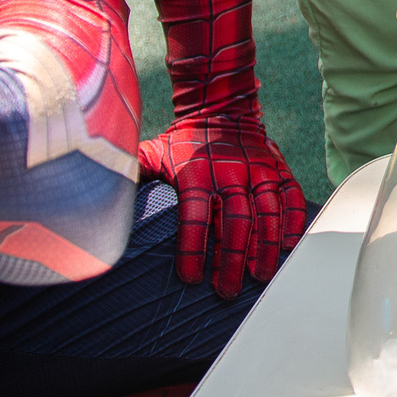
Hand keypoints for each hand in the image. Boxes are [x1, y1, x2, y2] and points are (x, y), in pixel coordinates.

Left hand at [135, 113, 302, 296]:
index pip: (195, 217)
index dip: (194, 250)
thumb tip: (103, 194)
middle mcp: (230, 173)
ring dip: (265, 248)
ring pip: (267, 214)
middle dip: (232, 261)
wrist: (221, 108)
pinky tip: (289, 246)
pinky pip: (291, 197)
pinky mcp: (278, 169)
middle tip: (228, 289)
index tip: (191, 278)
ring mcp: (258, 171)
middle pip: (235, 223)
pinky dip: (293, 222)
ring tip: (260, 275)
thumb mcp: (153, 153)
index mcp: (196, 174)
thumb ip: (134, 174)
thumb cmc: (183, 141)